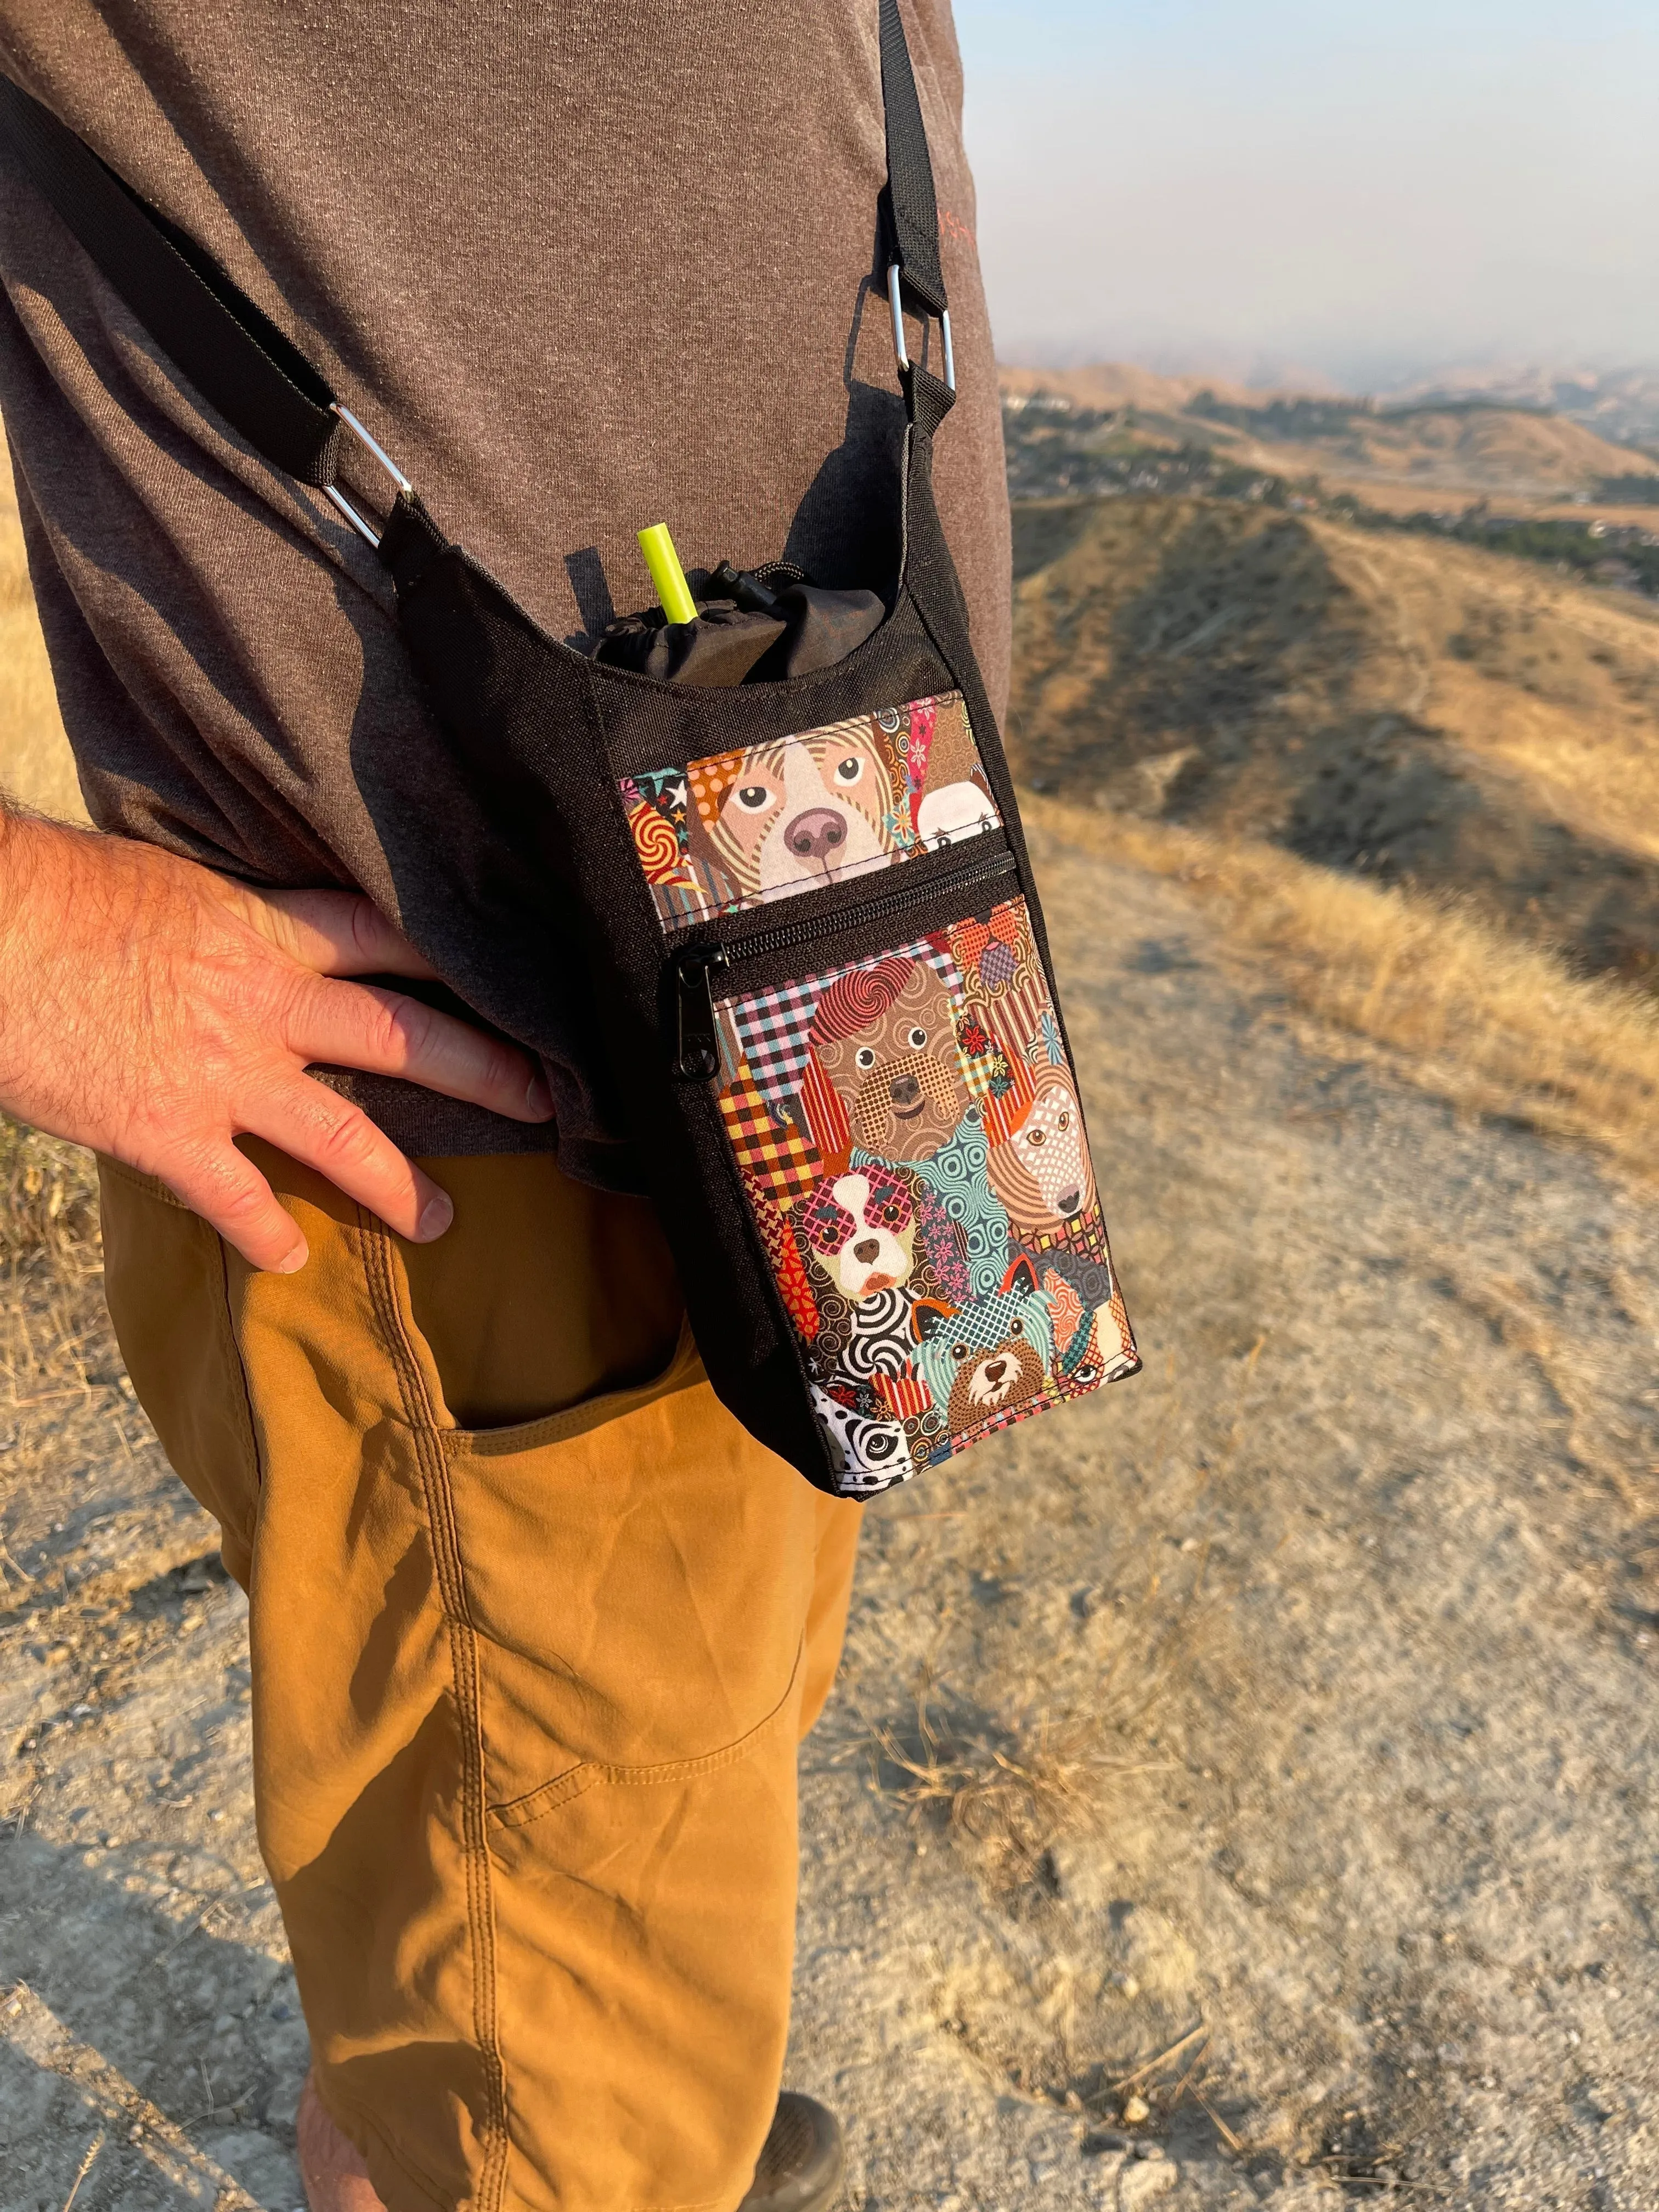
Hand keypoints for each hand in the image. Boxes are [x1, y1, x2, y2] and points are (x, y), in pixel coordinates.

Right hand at [0, 811, 552, 1270]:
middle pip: (404, 1034)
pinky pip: (238, 1199)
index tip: (513, 979)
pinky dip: (267, 1236)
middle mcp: (263, 1001)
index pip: (384, 938)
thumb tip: (235, 931)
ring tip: (444, 1220)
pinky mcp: (168, 1132)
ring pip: (344, 1135)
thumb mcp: (161, 885)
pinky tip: (290, 1260)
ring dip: (402, 1185)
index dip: (452, 960)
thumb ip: (221, 920)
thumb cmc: (50, 895)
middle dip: (484, 1069)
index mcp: (262, 929)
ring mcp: (222, 1073)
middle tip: (544, 1101)